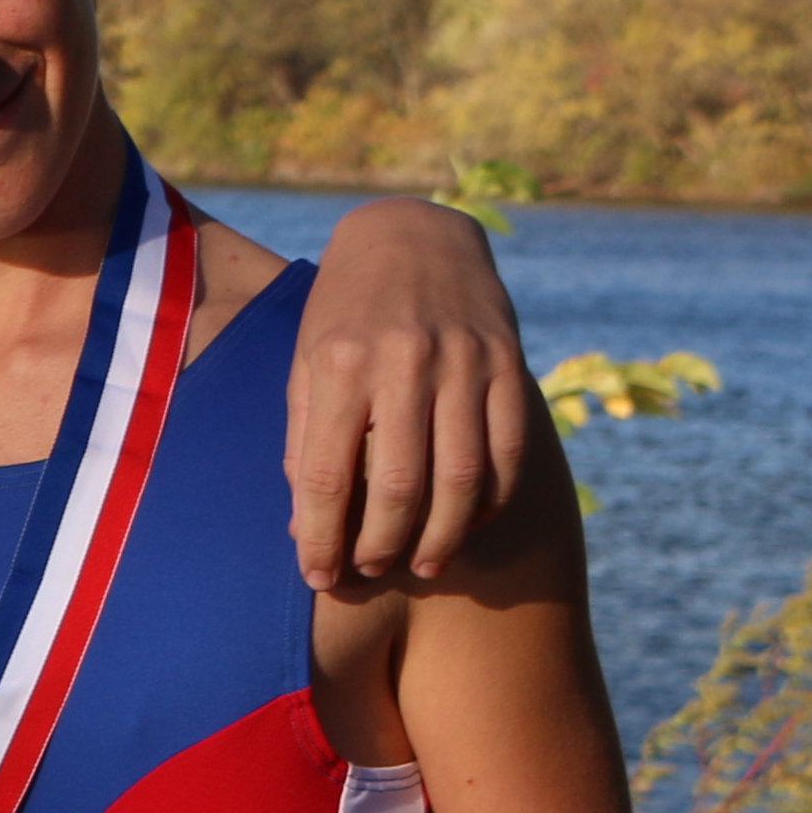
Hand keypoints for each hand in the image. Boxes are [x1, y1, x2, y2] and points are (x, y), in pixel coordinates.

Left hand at [287, 197, 540, 592]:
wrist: (412, 235)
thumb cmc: (342, 312)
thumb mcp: (306, 364)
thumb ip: (303, 441)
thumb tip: (302, 527)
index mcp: (338, 365)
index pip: (325, 477)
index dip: (321, 539)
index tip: (319, 578)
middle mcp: (403, 363)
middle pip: (397, 486)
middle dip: (381, 545)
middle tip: (371, 571)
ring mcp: (462, 362)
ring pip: (461, 477)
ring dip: (443, 535)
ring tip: (423, 563)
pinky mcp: (507, 362)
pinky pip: (509, 449)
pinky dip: (492, 498)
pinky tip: (470, 522)